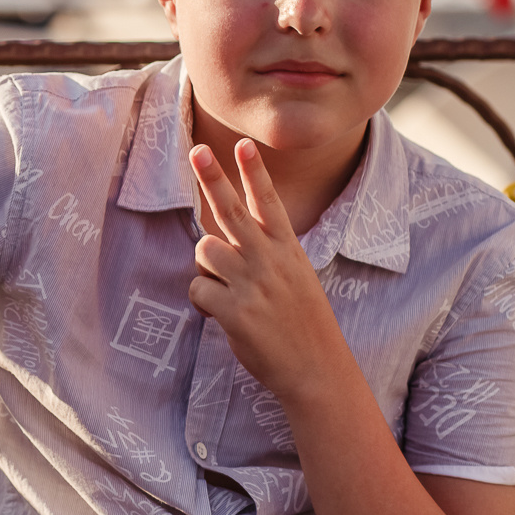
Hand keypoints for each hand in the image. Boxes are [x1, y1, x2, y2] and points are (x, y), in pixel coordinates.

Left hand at [188, 139, 352, 404]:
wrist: (317, 369)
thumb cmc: (304, 325)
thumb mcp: (297, 278)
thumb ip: (267, 255)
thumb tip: (223, 241)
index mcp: (287, 250)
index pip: (268, 203)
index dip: (253, 172)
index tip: (243, 144)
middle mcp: (269, 261)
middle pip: (230, 210)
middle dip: (212, 177)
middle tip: (196, 150)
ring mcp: (252, 285)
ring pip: (205, 250)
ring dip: (206, 268)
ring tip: (223, 288)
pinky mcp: (234, 311)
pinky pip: (198, 289)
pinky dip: (202, 301)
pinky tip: (220, 314)